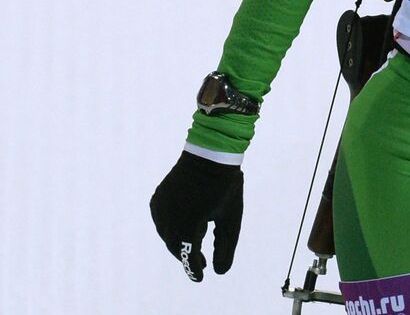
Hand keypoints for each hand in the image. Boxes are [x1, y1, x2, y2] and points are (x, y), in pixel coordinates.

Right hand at [150, 150, 244, 280]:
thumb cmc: (224, 186)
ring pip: (168, 234)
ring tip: (197, 242)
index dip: (194, 268)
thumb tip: (219, 271)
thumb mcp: (230, 218)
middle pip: (176, 246)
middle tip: (201, 263)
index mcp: (188, 223)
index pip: (188, 255)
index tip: (200, 277)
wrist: (209, 154)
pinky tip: (186, 225)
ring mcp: (160, 208)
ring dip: (181, 241)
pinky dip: (173, 227)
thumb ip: (225, 246)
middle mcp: (169, 218)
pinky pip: (162, 220)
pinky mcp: (157, 199)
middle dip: (188, 255)